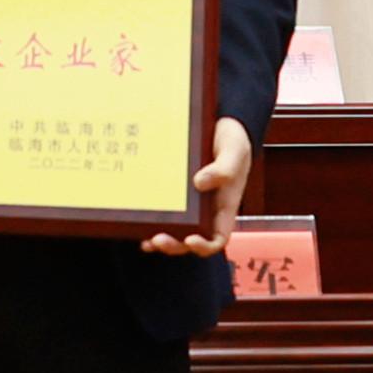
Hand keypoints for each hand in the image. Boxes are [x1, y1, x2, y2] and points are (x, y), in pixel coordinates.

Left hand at [144, 117, 256, 255]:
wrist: (221, 125)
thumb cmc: (233, 142)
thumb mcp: (234, 152)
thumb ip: (223, 169)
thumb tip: (199, 183)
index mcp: (224, 207)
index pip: (218, 238)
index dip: (204, 246)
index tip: (191, 240)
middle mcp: (206, 211)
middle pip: (190, 240)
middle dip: (174, 245)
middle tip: (158, 239)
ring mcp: (189, 205)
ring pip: (175, 232)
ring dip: (160, 241)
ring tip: (147, 241)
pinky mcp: (174, 194)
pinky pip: (162, 213)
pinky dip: (150, 222)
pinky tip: (139, 223)